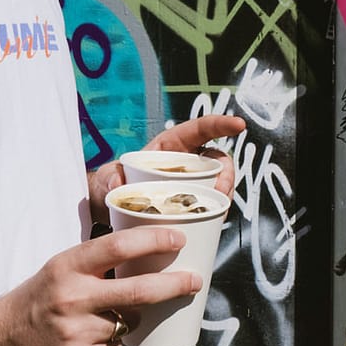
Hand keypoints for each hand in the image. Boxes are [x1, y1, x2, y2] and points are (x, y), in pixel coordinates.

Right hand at [0, 228, 200, 345]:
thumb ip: (97, 262)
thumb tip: (149, 250)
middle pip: (139, 290)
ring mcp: (76, 331)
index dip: (153, 240)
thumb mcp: (61, 268)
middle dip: (174, 284)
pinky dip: (113, 342)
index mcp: (68, 266)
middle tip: (195, 281)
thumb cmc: (38, 298)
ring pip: (130, 321)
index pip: (118, 245)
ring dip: (132, 318)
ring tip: (110, 315)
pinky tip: (92, 338)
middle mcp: (72, 296)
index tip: (178, 237)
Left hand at [90, 115, 245, 221]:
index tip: (238, 125)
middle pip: (217, 161)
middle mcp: (186, 163)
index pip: (200, 129)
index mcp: (171, 146)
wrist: (110, 211)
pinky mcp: (192, 204)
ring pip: (219, 183)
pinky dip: (216, 212)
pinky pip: (211, 204)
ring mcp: (191, 184)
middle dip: (227, 173)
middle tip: (222, 189)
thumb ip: (109, 175)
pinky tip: (213, 221)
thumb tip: (117, 181)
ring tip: (218, 209)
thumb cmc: (112, 186)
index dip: (221, 124)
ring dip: (224, 195)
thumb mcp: (107, 177)